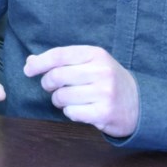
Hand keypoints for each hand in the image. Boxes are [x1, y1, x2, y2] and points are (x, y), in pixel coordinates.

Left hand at [23, 45, 138, 137]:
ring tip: (69, 99)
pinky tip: (81, 109)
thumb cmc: (106, 80)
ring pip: (61, 96)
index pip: (58, 55)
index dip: (39, 63)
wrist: (139, 103)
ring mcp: (104, 92)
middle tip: (52, 88)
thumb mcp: (89, 63)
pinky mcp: (104, 112)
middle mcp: (101, 71)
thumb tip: (30, 62)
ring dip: (58, 100)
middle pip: (56, 76)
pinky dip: (70, 112)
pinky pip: (71, 112)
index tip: (28, 70)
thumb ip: (61, 61)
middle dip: (47, 84)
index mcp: (95, 54)